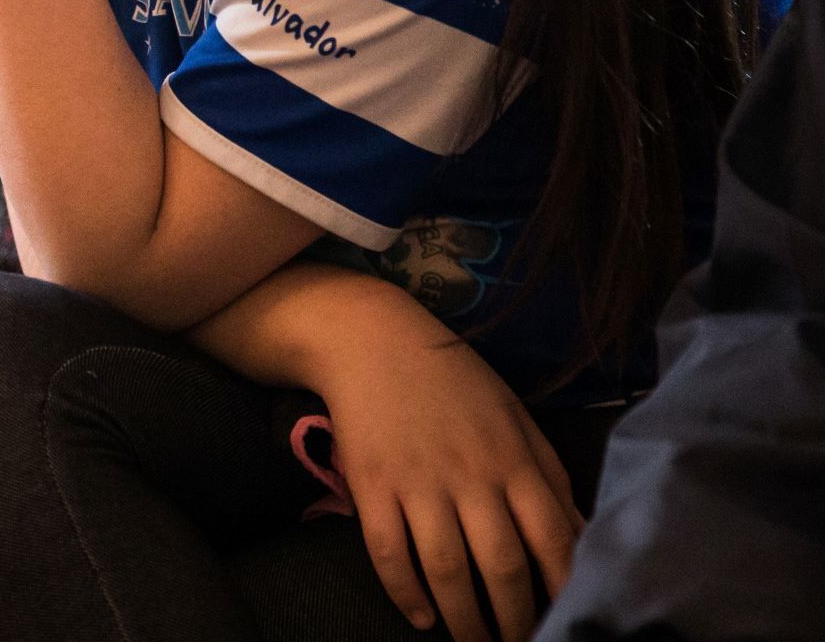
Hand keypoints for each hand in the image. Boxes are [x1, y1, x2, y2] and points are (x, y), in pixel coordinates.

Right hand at [315, 327, 580, 641]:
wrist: (371, 339)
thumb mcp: (514, 417)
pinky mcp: (372, 484)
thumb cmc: (452, 380)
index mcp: (513, 460)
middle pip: (502, 567)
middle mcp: (470, 475)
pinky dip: (405, 592)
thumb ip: (549, 476)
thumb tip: (581, 537)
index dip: (565, 592)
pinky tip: (422, 615)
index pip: (552, 542)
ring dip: (463, 620)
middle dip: (515, 621)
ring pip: (446, 569)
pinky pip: (388, 551)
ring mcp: (417, 481)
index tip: (570, 624)